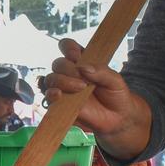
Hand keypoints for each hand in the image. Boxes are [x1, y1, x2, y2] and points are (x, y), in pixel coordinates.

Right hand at [47, 38, 150, 154]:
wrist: (117, 119)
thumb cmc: (116, 95)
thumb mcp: (115, 80)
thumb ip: (102, 71)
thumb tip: (84, 68)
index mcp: (82, 62)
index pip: (67, 47)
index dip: (68, 48)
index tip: (76, 55)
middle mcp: (70, 73)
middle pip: (58, 64)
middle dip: (68, 70)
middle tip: (84, 81)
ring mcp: (64, 88)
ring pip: (51, 79)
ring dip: (61, 82)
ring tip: (79, 89)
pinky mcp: (60, 104)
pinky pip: (47, 96)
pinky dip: (50, 94)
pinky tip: (59, 95)